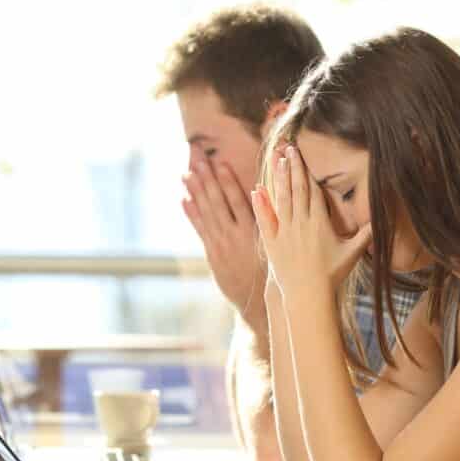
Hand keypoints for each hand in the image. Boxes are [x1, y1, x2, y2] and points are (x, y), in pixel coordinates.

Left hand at [182, 153, 265, 325]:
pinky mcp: (212, 253)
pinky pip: (200, 230)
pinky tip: (184, 199)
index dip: (228, 181)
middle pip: (218, 202)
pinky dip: (192, 214)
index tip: (220, 163)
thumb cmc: (272, 271)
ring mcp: (221, 244)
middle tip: (196, 158)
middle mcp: (234, 236)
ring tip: (186, 173)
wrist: (257, 301)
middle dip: (207, 179)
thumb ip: (272, 224)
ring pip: (206, 213)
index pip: (238, 201)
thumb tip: (272, 198)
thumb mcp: (276, 247)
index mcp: (252, 232)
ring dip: (195, 192)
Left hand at [250, 145, 370, 298]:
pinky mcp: (272, 243)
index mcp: (319, 222)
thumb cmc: (332, 274)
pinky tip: (256, 189)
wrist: (308, 294)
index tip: (301, 155)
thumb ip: (366, 235)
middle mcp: (301, 223)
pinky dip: (260, 204)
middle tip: (287, 147)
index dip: (306, 171)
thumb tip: (383, 221)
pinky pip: (265, 220)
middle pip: (296, 189)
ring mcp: (285, 232)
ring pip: (281, 199)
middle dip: (292, 166)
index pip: (312, 190)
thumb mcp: (352, 253)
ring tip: (276, 159)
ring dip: (278, 178)